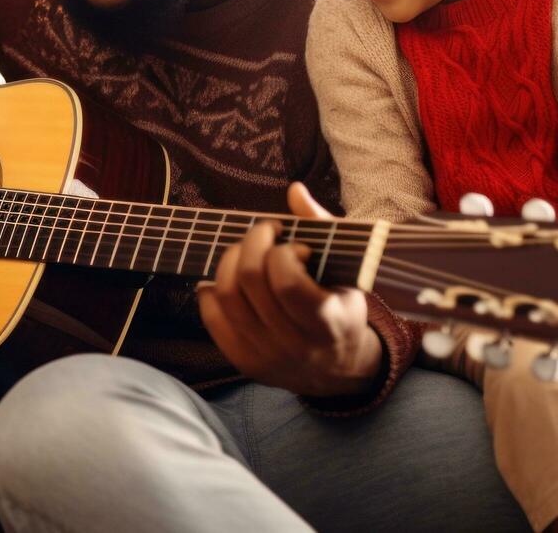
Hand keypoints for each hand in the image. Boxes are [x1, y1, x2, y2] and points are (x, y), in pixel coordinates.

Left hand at [197, 182, 383, 397]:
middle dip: (252, 242)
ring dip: (229, 261)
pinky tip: (227, 278)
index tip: (296, 247)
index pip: (287, 282)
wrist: (338, 367)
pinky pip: (212, 318)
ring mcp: (267, 356)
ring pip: (226, 297)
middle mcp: (296, 344)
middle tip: (264, 234)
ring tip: (246, 253)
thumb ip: (322, 227)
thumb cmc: (339, 304)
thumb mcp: (346, 269)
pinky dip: (211, 291)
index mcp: (328, 321)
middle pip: (250, 282)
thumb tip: (295, 190)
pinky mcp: (244, 362)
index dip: (284, 253)